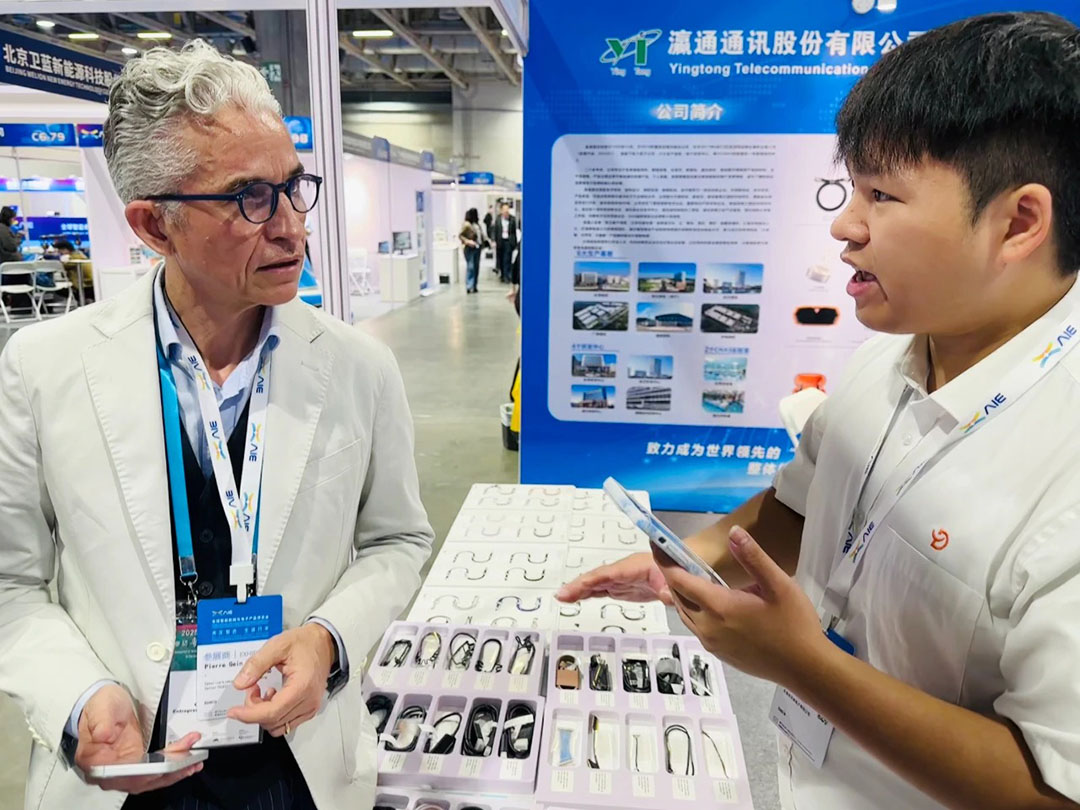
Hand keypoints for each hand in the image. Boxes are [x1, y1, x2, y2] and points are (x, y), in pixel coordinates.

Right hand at [76, 684, 202, 792]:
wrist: (104, 703)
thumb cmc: (100, 707)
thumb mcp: (101, 708)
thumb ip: (101, 722)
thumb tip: (103, 736)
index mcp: (94, 761)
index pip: (121, 774)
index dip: (144, 773)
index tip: (165, 765)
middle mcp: (109, 771)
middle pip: (140, 779)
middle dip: (168, 770)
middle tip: (189, 760)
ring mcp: (124, 769)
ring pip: (151, 779)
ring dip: (174, 772)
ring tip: (194, 762)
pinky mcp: (137, 764)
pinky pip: (156, 772)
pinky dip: (173, 768)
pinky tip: (188, 763)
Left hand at [227, 624, 334, 736]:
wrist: (324, 643)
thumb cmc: (305, 643)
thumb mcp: (278, 645)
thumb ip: (257, 664)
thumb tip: (240, 683)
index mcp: (302, 685)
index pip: (272, 712)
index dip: (249, 714)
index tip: (234, 711)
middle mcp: (309, 701)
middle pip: (272, 721)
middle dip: (254, 709)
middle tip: (251, 687)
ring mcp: (310, 707)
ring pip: (278, 726)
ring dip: (263, 714)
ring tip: (262, 693)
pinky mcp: (309, 710)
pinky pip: (286, 723)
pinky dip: (273, 715)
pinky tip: (272, 698)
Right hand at [556, 552, 672, 604]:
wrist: (684, 567)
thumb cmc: (680, 569)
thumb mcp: (677, 580)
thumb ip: (670, 588)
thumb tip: (666, 594)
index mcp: (635, 566)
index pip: (607, 574)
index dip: (589, 581)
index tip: (575, 587)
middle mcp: (624, 570)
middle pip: (597, 577)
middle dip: (578, 586)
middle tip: (561, 595)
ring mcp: (623, 578)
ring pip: (597, 583)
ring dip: (580, 589)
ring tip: (563, 598)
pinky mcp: (624, 586)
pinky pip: (602, 588)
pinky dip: (588, 592)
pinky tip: (577, 597)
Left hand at [656, 526, 828, 687]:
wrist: (805, 668)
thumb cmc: (794, 625)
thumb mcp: (779, 585)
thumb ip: (753, 558)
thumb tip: (733, 532)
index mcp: (719, 607)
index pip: (680, 580)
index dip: (665, 560)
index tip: (655, 544)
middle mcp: (708, 627)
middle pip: (678, 596)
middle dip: (672, 574)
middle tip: (671, 555)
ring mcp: (712, 643)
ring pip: (685, 613)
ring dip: (682, 593)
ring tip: (687, 574)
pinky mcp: (719, 653)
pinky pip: (696, 627)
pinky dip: (693, 610)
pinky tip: (707, 601)